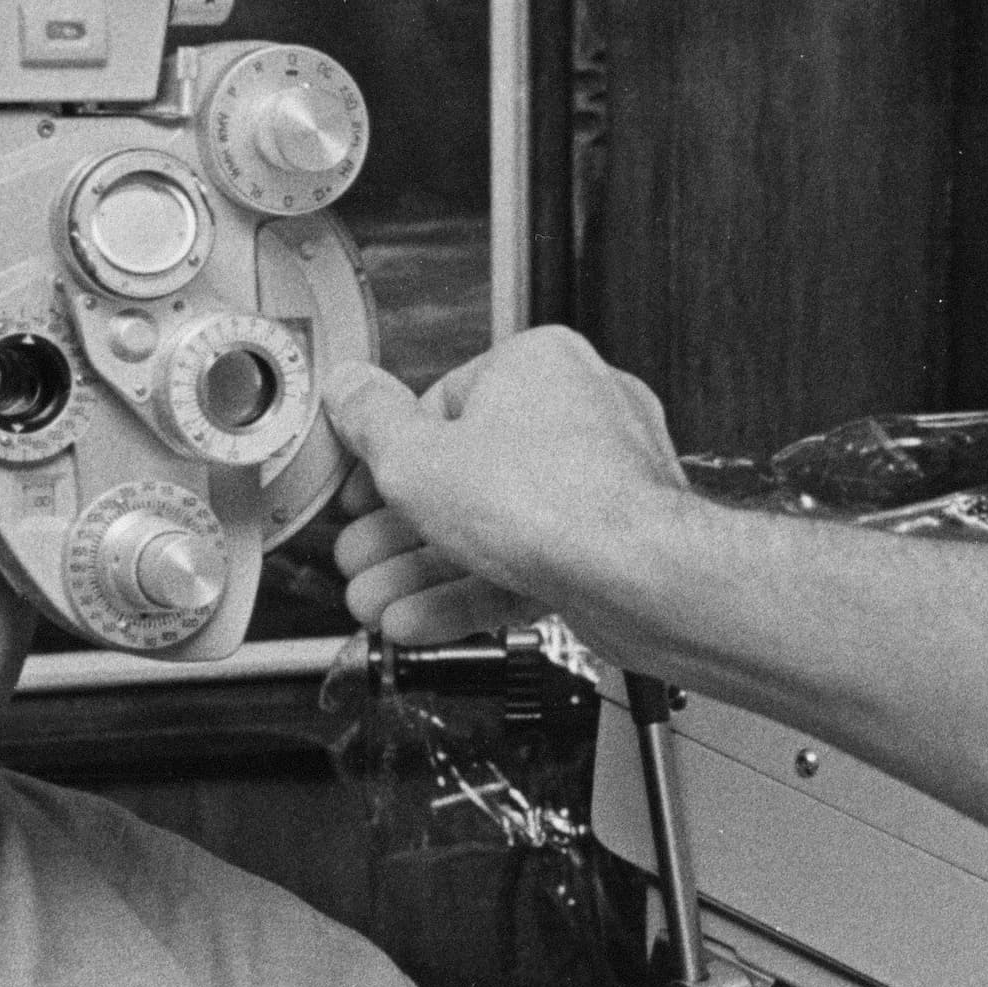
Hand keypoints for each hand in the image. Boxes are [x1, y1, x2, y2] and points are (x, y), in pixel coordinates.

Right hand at [321, 327, 689, 650]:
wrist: (639, 578)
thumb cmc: (551, 503)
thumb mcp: (417, 461)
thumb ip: (372, 425)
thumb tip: (348, 387)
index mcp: (537, 366)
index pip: (441, 404)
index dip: (389, 459)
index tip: (360, 493)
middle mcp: (579, 412)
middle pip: (465, 474)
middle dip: (401, 532)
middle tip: (360, 560)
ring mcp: (601, 480)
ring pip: (494, 526)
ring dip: (426, 571)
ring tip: (379, 603)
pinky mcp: (611, 542)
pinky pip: (530, 560)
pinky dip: (475, 590)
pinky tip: (425, 620)